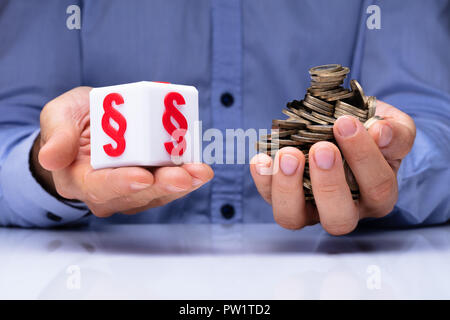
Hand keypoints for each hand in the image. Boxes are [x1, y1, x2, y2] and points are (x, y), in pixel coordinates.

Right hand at [34, 87, 212, 216]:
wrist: (92, 126)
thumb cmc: (73, 123)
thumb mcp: (58, 117)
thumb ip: (57, 135)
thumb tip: (50, 158)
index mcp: (79, 179)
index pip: (99, 187)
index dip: (122, 183)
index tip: (143, 176)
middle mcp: (108, 191)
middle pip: (137, 194)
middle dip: (163, 185)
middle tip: (185, 176)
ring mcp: (133, 189)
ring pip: (159, 192)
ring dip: (183, 184)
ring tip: (200, 172)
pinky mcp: (152, 181)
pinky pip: (171, 183)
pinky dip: (187, 175)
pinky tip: (200, 168)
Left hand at [250, 100, 415, 234]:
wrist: (342, 126)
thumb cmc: (369, 131)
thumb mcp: (392, 126)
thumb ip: (396, 132)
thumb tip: (381, 133)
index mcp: (378, 195)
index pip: (376, 187)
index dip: (362, 156)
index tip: (346, 123)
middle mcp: (345, 210)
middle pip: (338, 219)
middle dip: (328, 184)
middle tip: (321, 148)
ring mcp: (310, 208)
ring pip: (294, 218)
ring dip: (287, 187)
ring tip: (289, 154)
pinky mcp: (284, 198)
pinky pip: (268, 198)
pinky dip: (262, 179)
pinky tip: (261, 158)